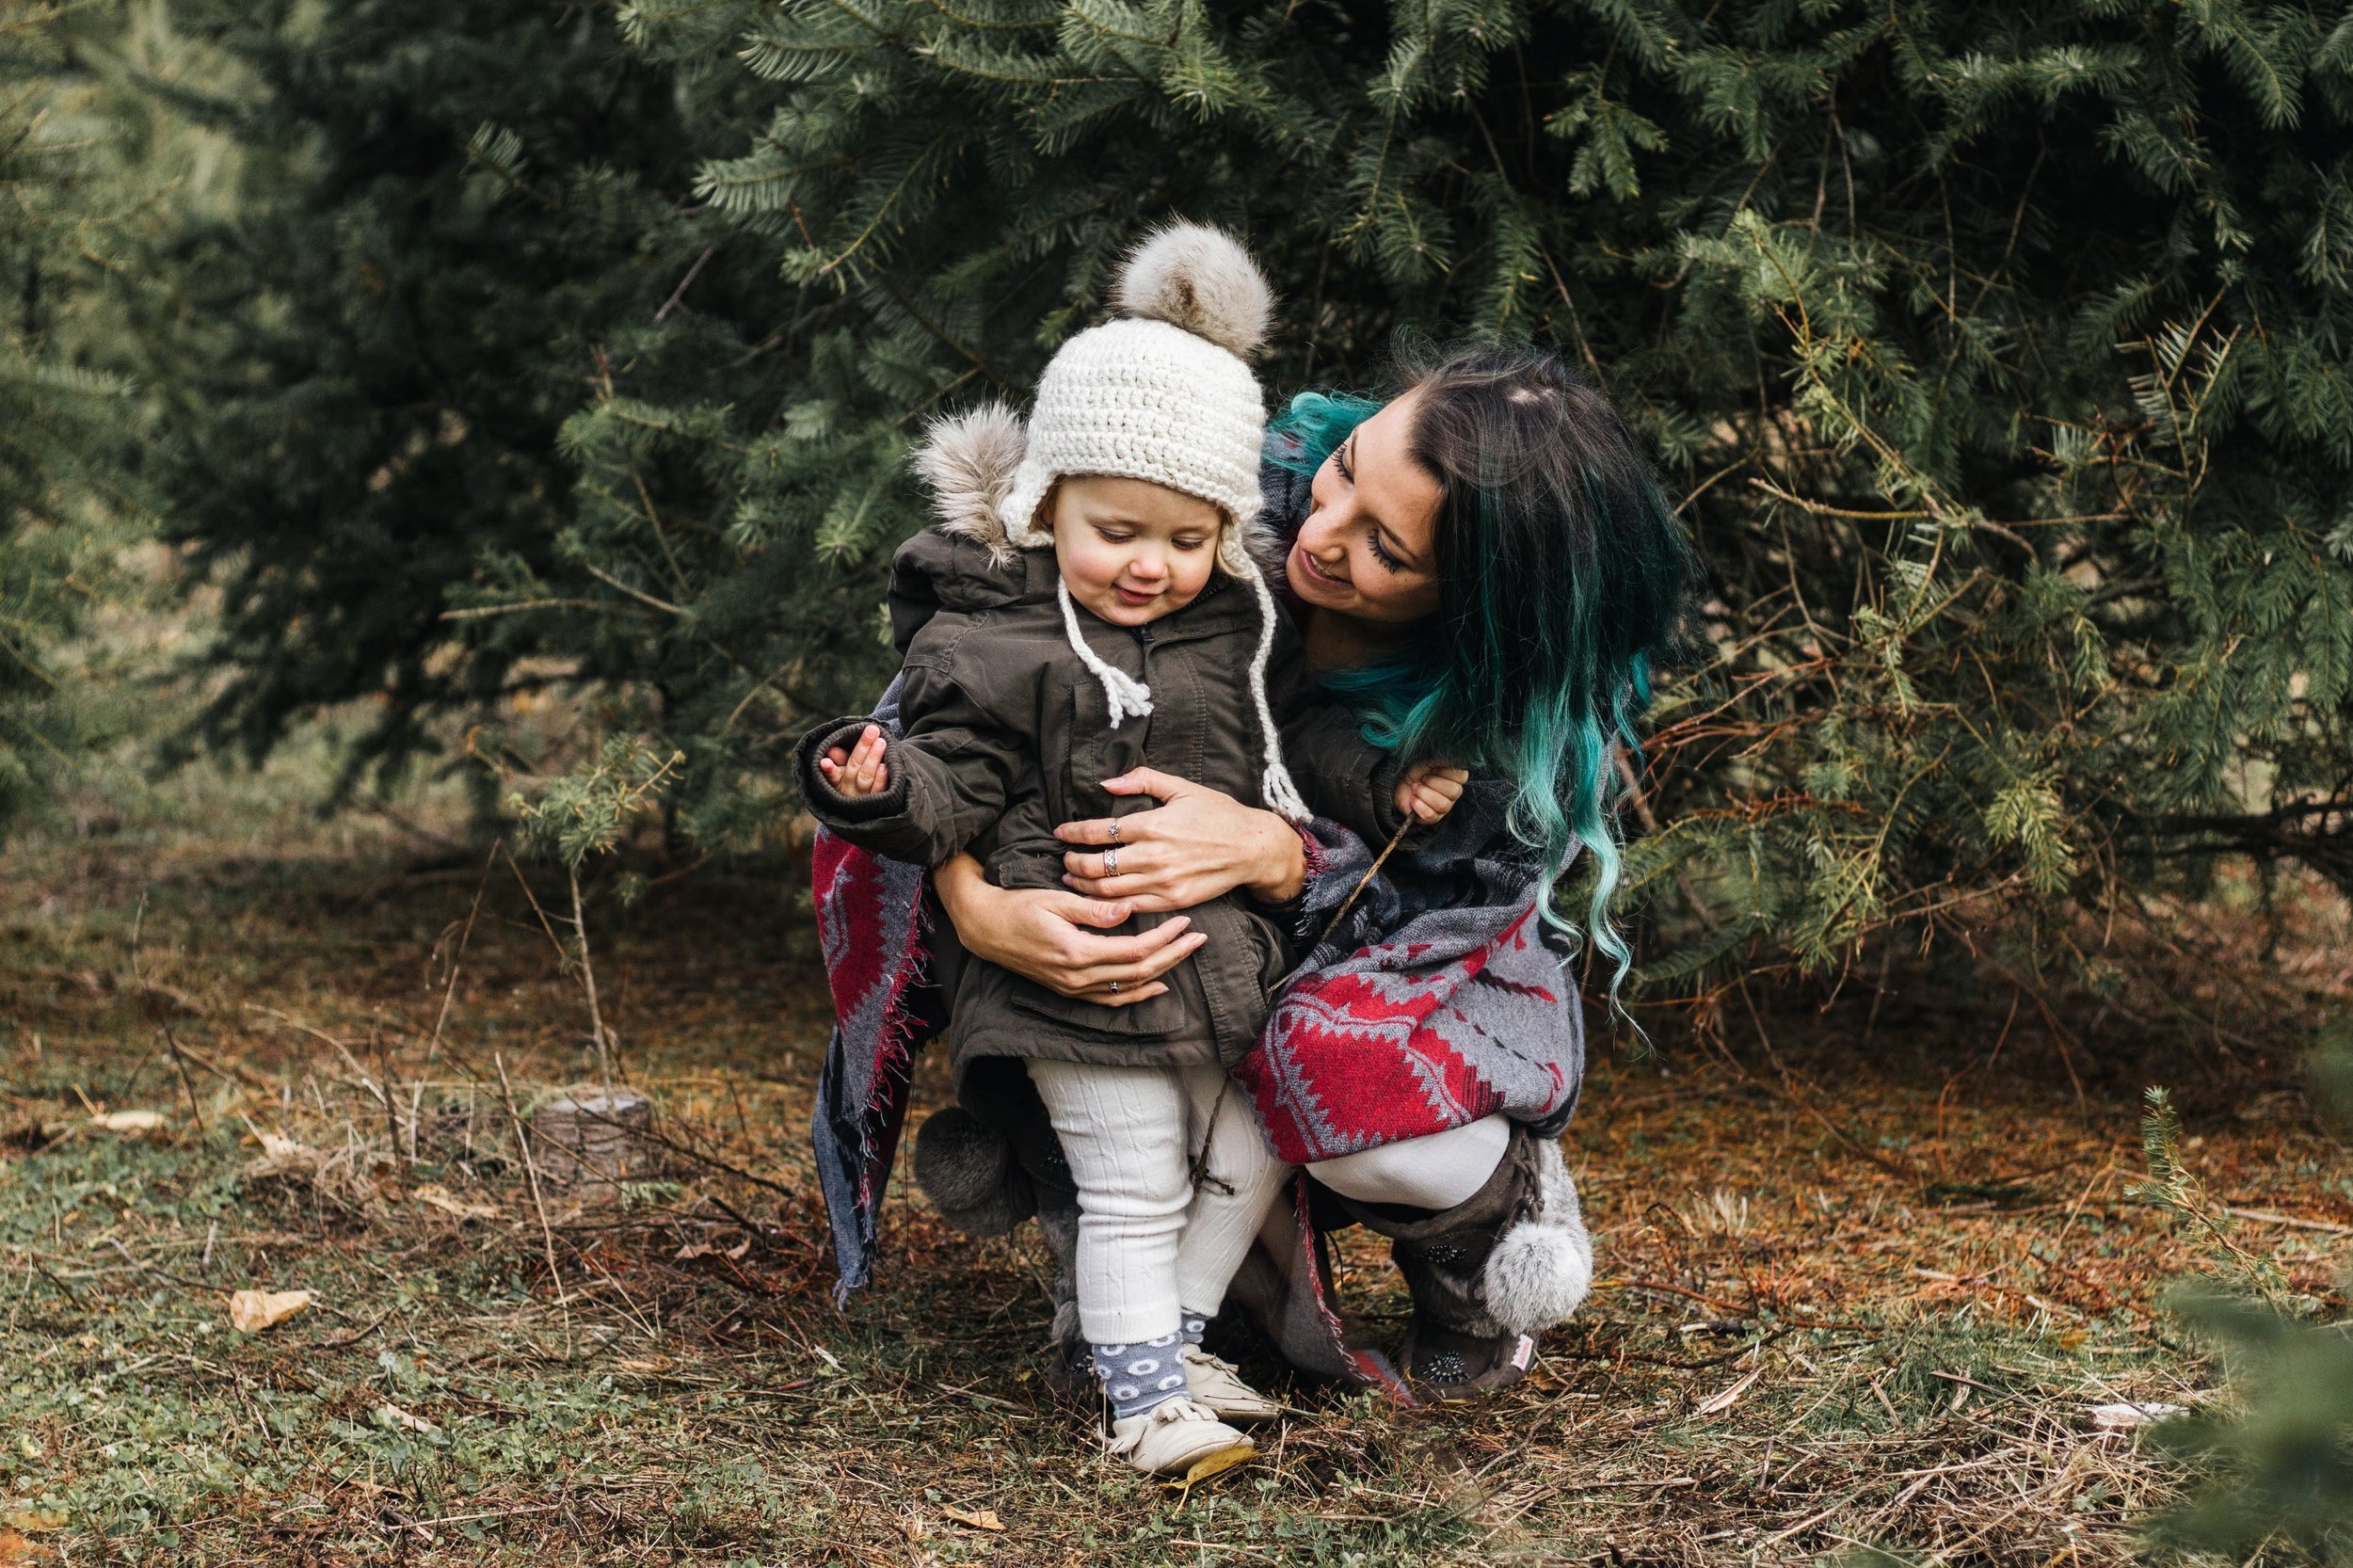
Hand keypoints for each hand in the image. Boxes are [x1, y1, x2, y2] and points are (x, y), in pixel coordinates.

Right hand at [816, 723, 889, 797]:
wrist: (872, 808)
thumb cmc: (856, 780)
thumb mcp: (844, 770)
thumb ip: (840, 759)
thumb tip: (832, 750)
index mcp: (837, 782)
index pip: (832, 773)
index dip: (829, 768)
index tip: (825, 762)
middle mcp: (848, 791)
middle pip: (854, 767)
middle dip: (862, 748)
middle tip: (872, 730)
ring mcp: (862, 798)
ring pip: (866, 777)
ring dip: (873, 758)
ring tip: (881, 742)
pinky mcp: (877, 803)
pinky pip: (878, 790)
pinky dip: (880, 779)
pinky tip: (885, 766)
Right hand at [932, 853, 1204, 1005]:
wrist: (986, 927)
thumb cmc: (1019, 906)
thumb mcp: (1056, 899)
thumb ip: (1094, 909)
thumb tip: (1128, 910)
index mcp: (1077, 952)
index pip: (1134, 950)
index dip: (1163, 938)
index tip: (1183, 922)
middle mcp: (1078, 977)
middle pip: (1139, 972)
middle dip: (1172, 955)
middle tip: (1198, 938)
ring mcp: (1073, 988)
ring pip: (1129, 988)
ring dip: (1161, 972)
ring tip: (1185, 955)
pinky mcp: (1070, 990)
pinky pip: (1111, 999)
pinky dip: (1137, 995)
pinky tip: (1156, 985)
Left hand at [1053, 769, 1306, 909]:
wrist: (1252, 848)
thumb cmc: (1218, 814)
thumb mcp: (1182, 788)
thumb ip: (1143, 779)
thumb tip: (1107, 782)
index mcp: (1152, 824)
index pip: (1099, 831)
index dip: (1073, 833)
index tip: (1061, 833)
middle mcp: (1153, 855)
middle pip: (1097, 865)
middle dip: (1073, 863)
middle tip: (1064, 860)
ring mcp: (1162, 881)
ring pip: (1108, 891)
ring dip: (1084, 886)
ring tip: (1073, 880)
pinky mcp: (1172, 900)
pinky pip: (1130, 907)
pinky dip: (1108, 905)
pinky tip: (1097, 900)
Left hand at [1395, 761, 1467, 823]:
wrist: (1398, 780)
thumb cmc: (1415, 766)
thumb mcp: (1428, 755)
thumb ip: (1442, 755)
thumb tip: (1450, 754)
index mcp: (1456, 775)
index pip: (1461, 776)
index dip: (1444, 772)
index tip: (1432, 767)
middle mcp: (1454, 791)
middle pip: (1454, 792)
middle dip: (1432, 783)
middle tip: (1421, 778)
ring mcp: (1445, 806)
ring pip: (1443, 805)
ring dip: (1424, 794)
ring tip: (1415, 787)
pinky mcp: (1433, 817)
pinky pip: (1431, 816)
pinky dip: (1419, 806)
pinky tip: (1413, 799)